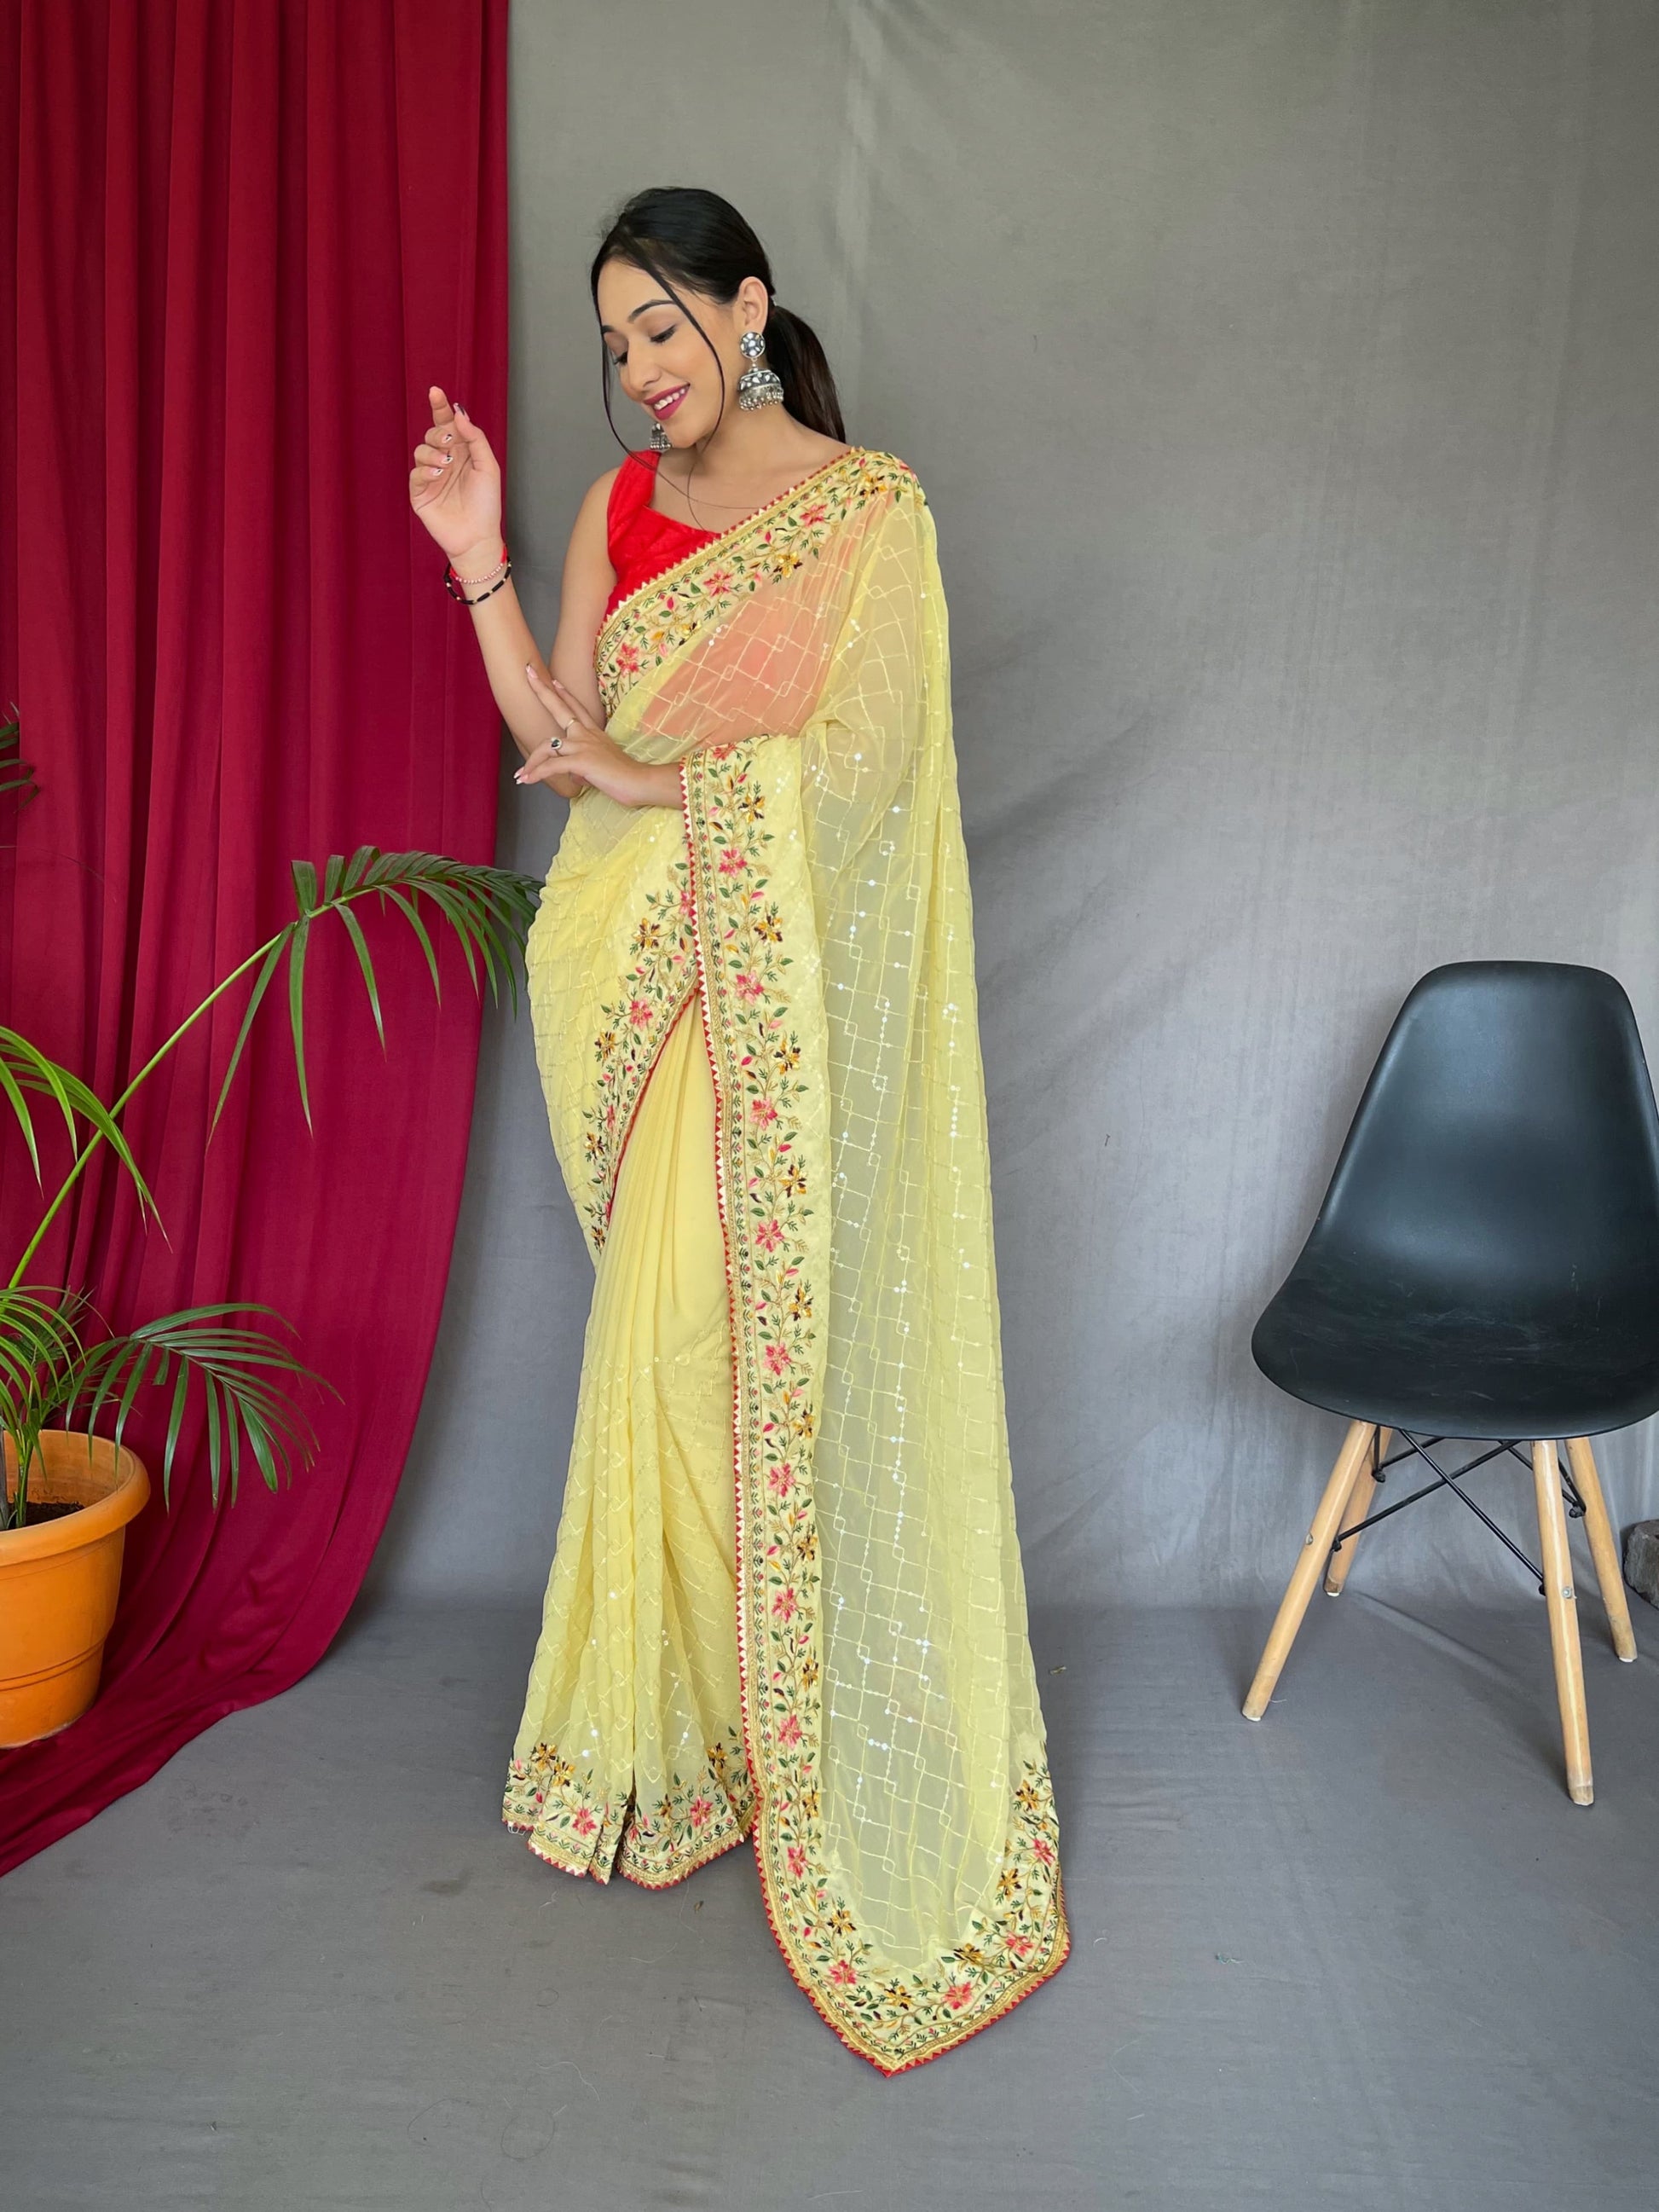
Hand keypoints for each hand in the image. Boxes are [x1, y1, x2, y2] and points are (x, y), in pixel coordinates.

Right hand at [409, 384, 502, 561]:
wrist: (477, 537)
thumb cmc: (486, 504)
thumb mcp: (488, 466)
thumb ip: (475, 438)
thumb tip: (458, 413)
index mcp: (461, 452)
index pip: (447, 424)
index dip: (440, 407)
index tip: (436, 392)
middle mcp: (445, 461)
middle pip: (432, 433)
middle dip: (437, 432)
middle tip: (448, 440)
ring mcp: (431, 477)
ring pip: (421, 451)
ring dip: (432, 453)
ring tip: (445, 464)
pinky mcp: (420, 493)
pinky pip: (415, 474)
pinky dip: (425, 471)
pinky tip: (438, 475)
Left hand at [515, 671, 668, 807]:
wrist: (639, 782)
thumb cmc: (624, 778)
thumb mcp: (601, 767)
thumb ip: (584, 767)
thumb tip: (574, 774)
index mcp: (593, 733)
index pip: (576, 708)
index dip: (564, 693)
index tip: (553, 680)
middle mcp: (586, 735)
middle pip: (560, 708)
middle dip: (542, 690)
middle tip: (527, 673)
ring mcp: (583, 746)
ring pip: (547, 746)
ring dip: (532, 762)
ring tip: (521, 774)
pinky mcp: (581, 761)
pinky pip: (552, 766)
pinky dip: (537, 774)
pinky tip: (528, 780)